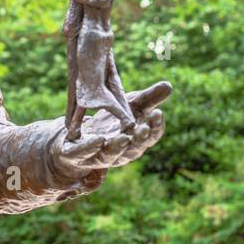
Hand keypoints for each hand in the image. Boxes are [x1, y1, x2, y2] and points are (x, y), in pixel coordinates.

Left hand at [51, 81, 170, 179]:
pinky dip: (91, 147)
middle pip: (132, 150)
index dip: (154, 127)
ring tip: (123, 137)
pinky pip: (84, 153)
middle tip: (143, 129)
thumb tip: (169, 86)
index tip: (158, 113)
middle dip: (138, 140)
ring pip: (110, 155)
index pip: (149, 137)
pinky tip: (98, 139)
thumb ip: (147, 99)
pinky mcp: (77, 156)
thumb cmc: (108, 124)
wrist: (75, 140)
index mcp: (133, 142)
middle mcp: (119, 154)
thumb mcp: (128, 108)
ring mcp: (97, 157)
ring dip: (117, 147)